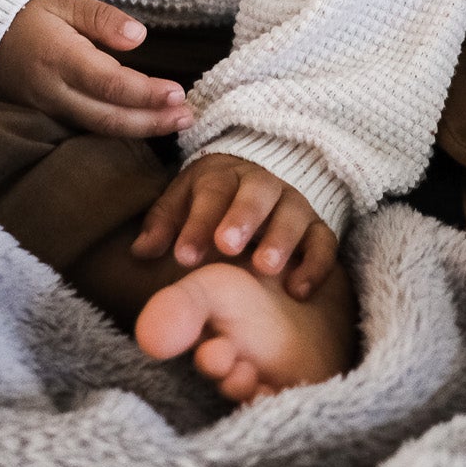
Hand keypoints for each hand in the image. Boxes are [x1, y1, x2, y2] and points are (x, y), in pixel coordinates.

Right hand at [0, 0, 194, 138]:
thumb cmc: (28, 12)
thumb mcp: (63, 0)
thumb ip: (102, 18)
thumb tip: (138, 38)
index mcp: (58, 57)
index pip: (109, 84)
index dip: (145, 93)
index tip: (178, 92)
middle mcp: (51, 91)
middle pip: (107, 116)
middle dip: (151, 120)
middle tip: (188, 116)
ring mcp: (45, 110)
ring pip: (97, 128)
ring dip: (139, 129)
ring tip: (176, 123)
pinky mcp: (44, 118)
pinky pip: (85, 129)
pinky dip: (117, 130)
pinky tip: (143, 124)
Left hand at [131, 152, 338, 298]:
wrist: (261, 186)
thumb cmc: (212, 204)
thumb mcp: (183, 204)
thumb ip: (163, 226)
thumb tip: (140, 250)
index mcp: (224, 176)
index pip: (212, 191)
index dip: (198, 222)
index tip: (183, 255)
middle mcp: (263, 185)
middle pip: (257, 193)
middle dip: (242, 218)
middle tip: (227, 247)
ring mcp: (294, 205)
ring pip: (293, 215)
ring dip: (280, 239)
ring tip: (264, 268)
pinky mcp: (318, 228)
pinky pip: (325, 242)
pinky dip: (315, 264)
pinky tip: (298, 291)